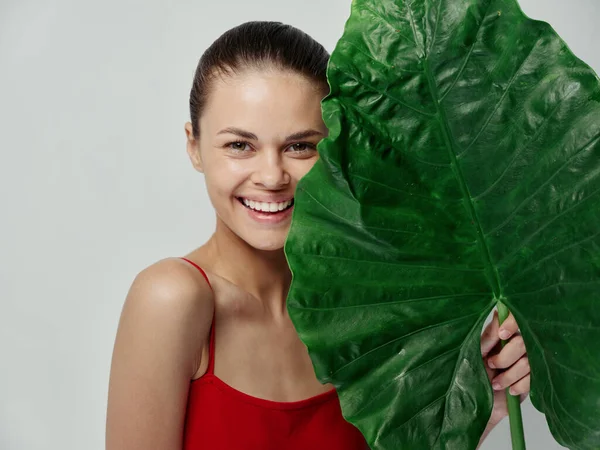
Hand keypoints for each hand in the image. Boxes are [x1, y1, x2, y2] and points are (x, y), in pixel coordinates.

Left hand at [480, 311, 529, 425]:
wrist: (480, 403)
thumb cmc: (474, 375)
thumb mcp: (476, 353)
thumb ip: (489, 336)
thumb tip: (498, 312)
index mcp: (504, 334)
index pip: (516, 319)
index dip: (512, 324)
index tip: (502, 335)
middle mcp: (519, 344)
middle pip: (523, 342)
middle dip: (505, 358)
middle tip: (491, 365)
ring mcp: (529, 360)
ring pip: (528, 362)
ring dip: (509, 376)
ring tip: (496, 383)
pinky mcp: (535, 377)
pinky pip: (534, 378)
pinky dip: (519, 386)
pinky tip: (510, 390)